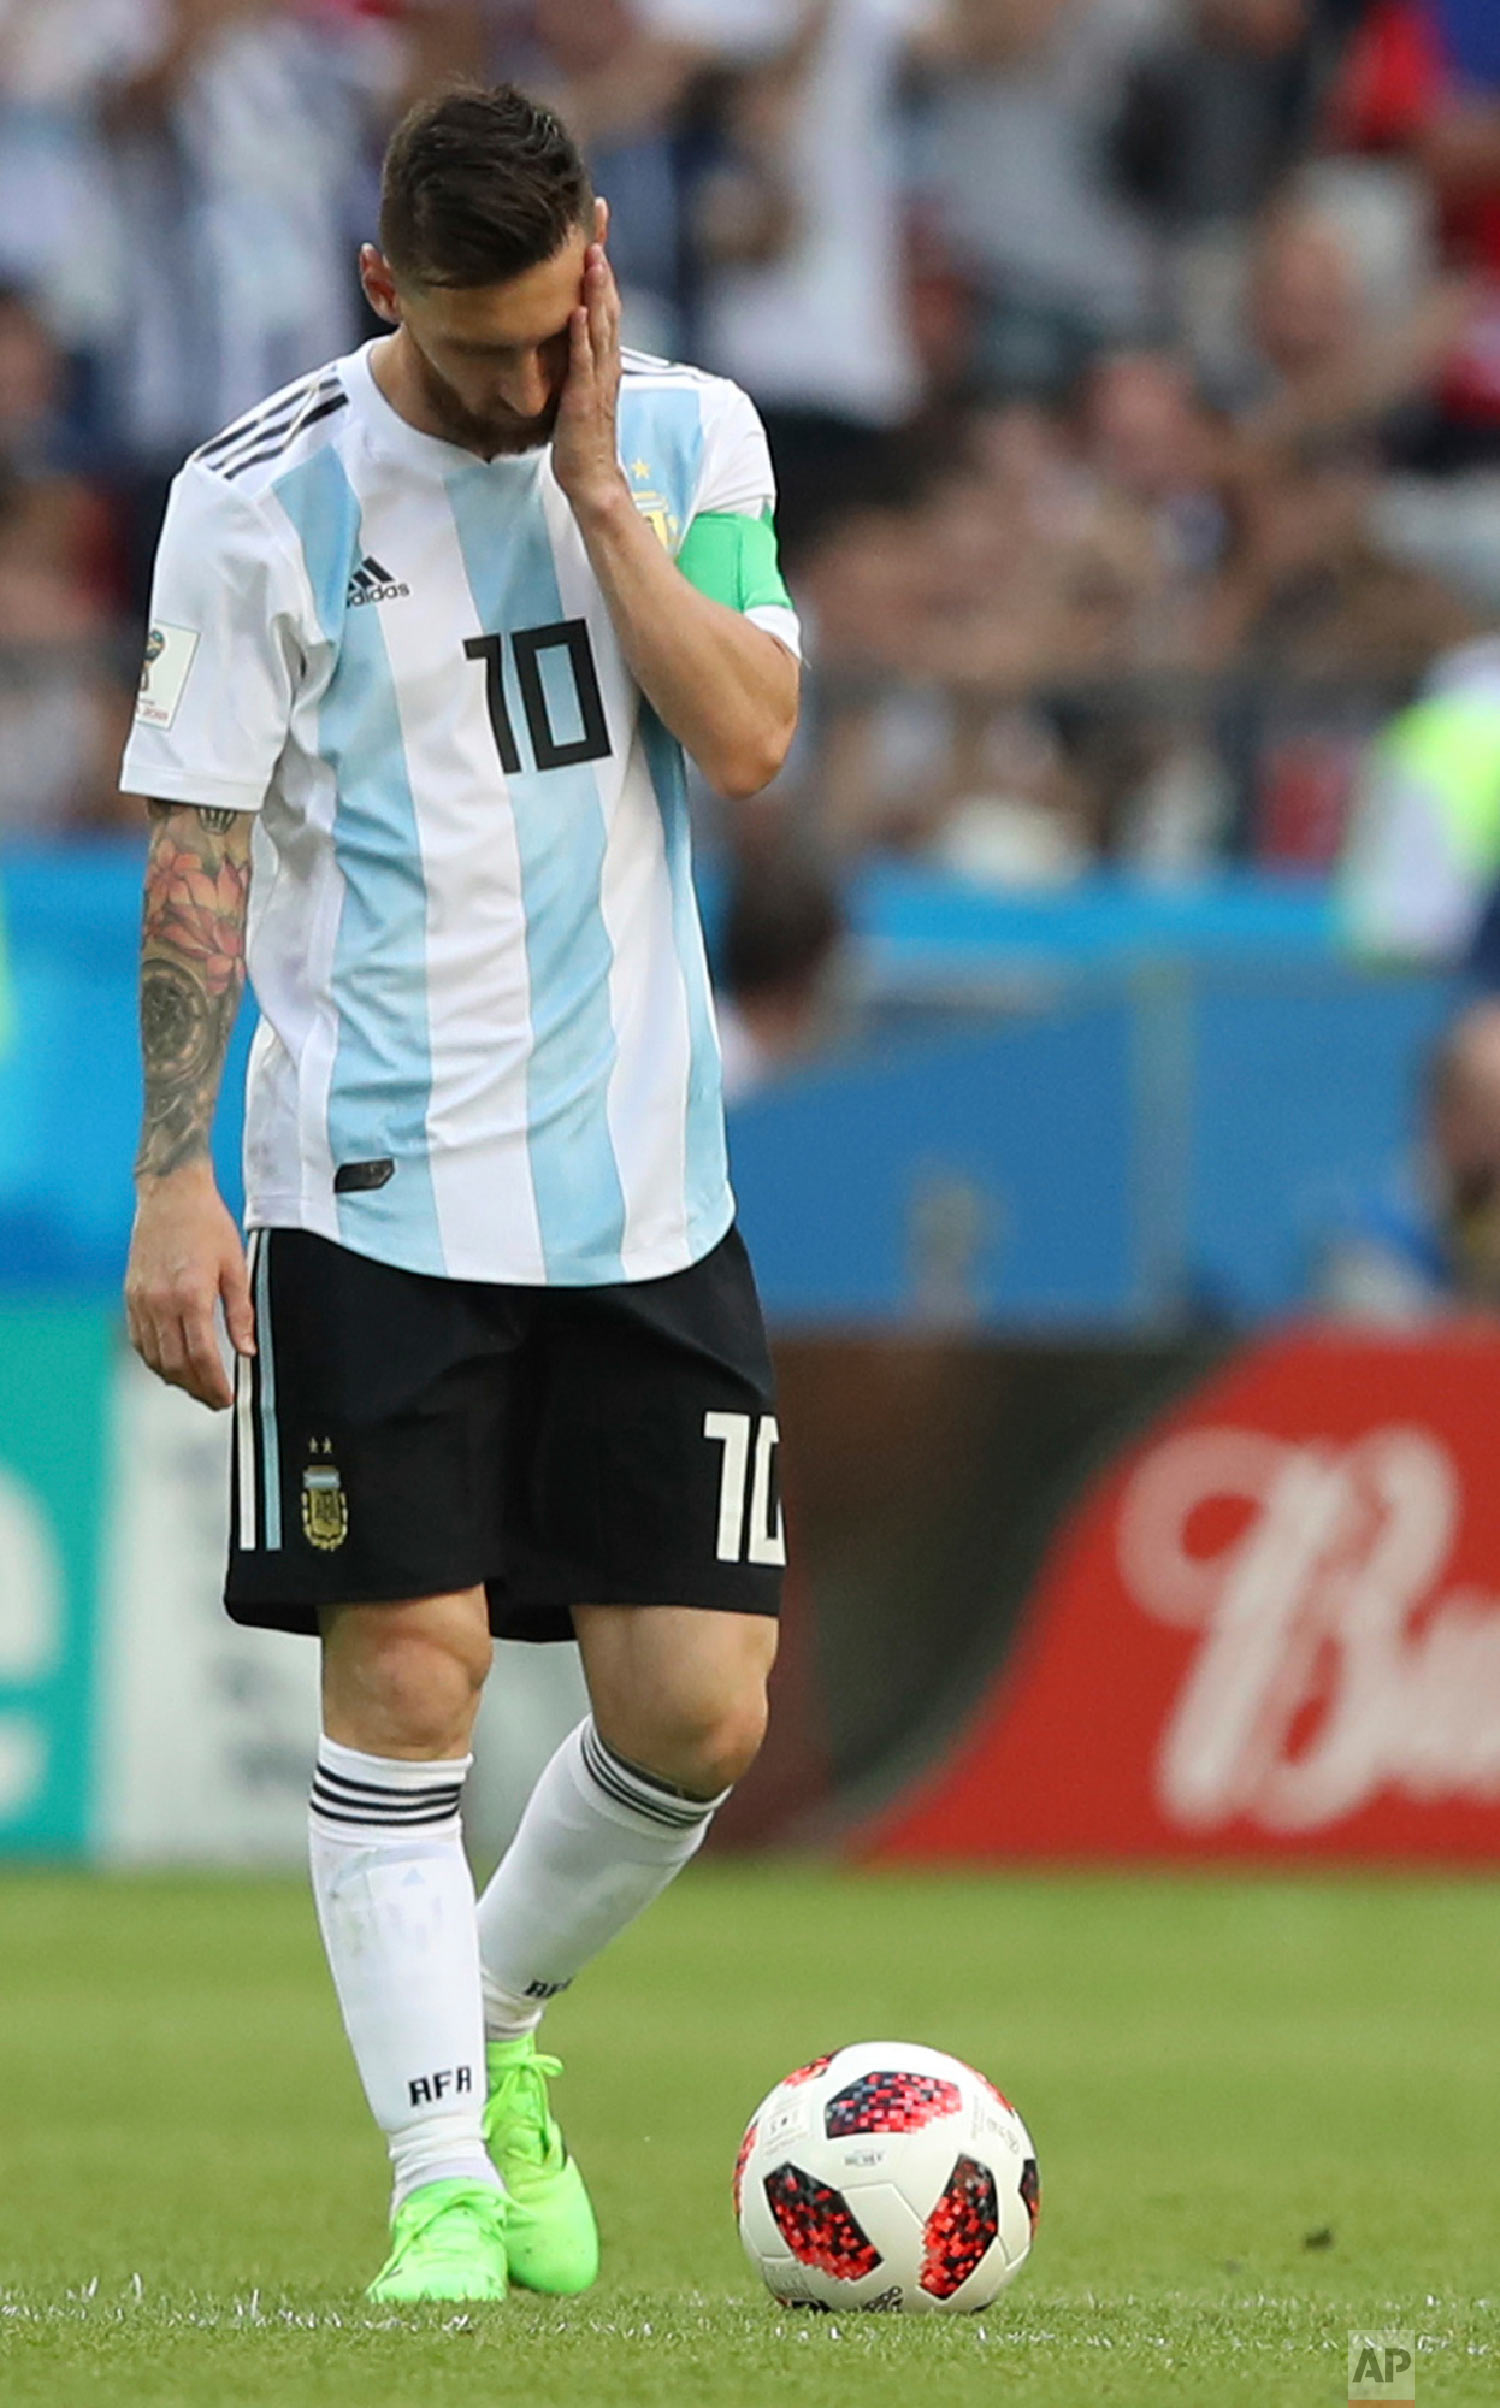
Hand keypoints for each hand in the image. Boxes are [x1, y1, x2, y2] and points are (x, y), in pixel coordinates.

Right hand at [125, 1162, 254, 1411]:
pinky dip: (156, 1360)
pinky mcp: (131, 1295)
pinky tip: (173, 1364)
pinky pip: (140, 1340)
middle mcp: (161, 1302)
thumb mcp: (235, 1267)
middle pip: (175, 1364)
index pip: (201, 1356)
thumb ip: (241, 1313)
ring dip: (175, 1379)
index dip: (214, 1384)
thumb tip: (247, 1352)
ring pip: (154, 1357)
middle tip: (215, 1399)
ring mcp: (141, 1300)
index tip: (226, 1399)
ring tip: (197, 1386)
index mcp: (191, 1295)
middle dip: (196, 1389)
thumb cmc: (209, 1226)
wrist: (170, 1194)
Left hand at [552, 199, 626, 517]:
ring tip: (592, 251)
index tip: (593, 219)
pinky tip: (579, 309)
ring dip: (597, 288)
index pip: (603, 296)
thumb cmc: (577, 438)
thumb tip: (552, 330)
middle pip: (607, 298)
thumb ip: (567, 358)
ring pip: (601, 324)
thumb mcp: (570, 387)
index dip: (599, 257)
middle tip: (597, 213)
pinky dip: (584, 336)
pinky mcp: (586, 401)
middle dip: (602, 256)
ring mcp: (598, 380)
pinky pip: (585, 363)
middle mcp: (605, 361)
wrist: (592, 481)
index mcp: (601, 356)